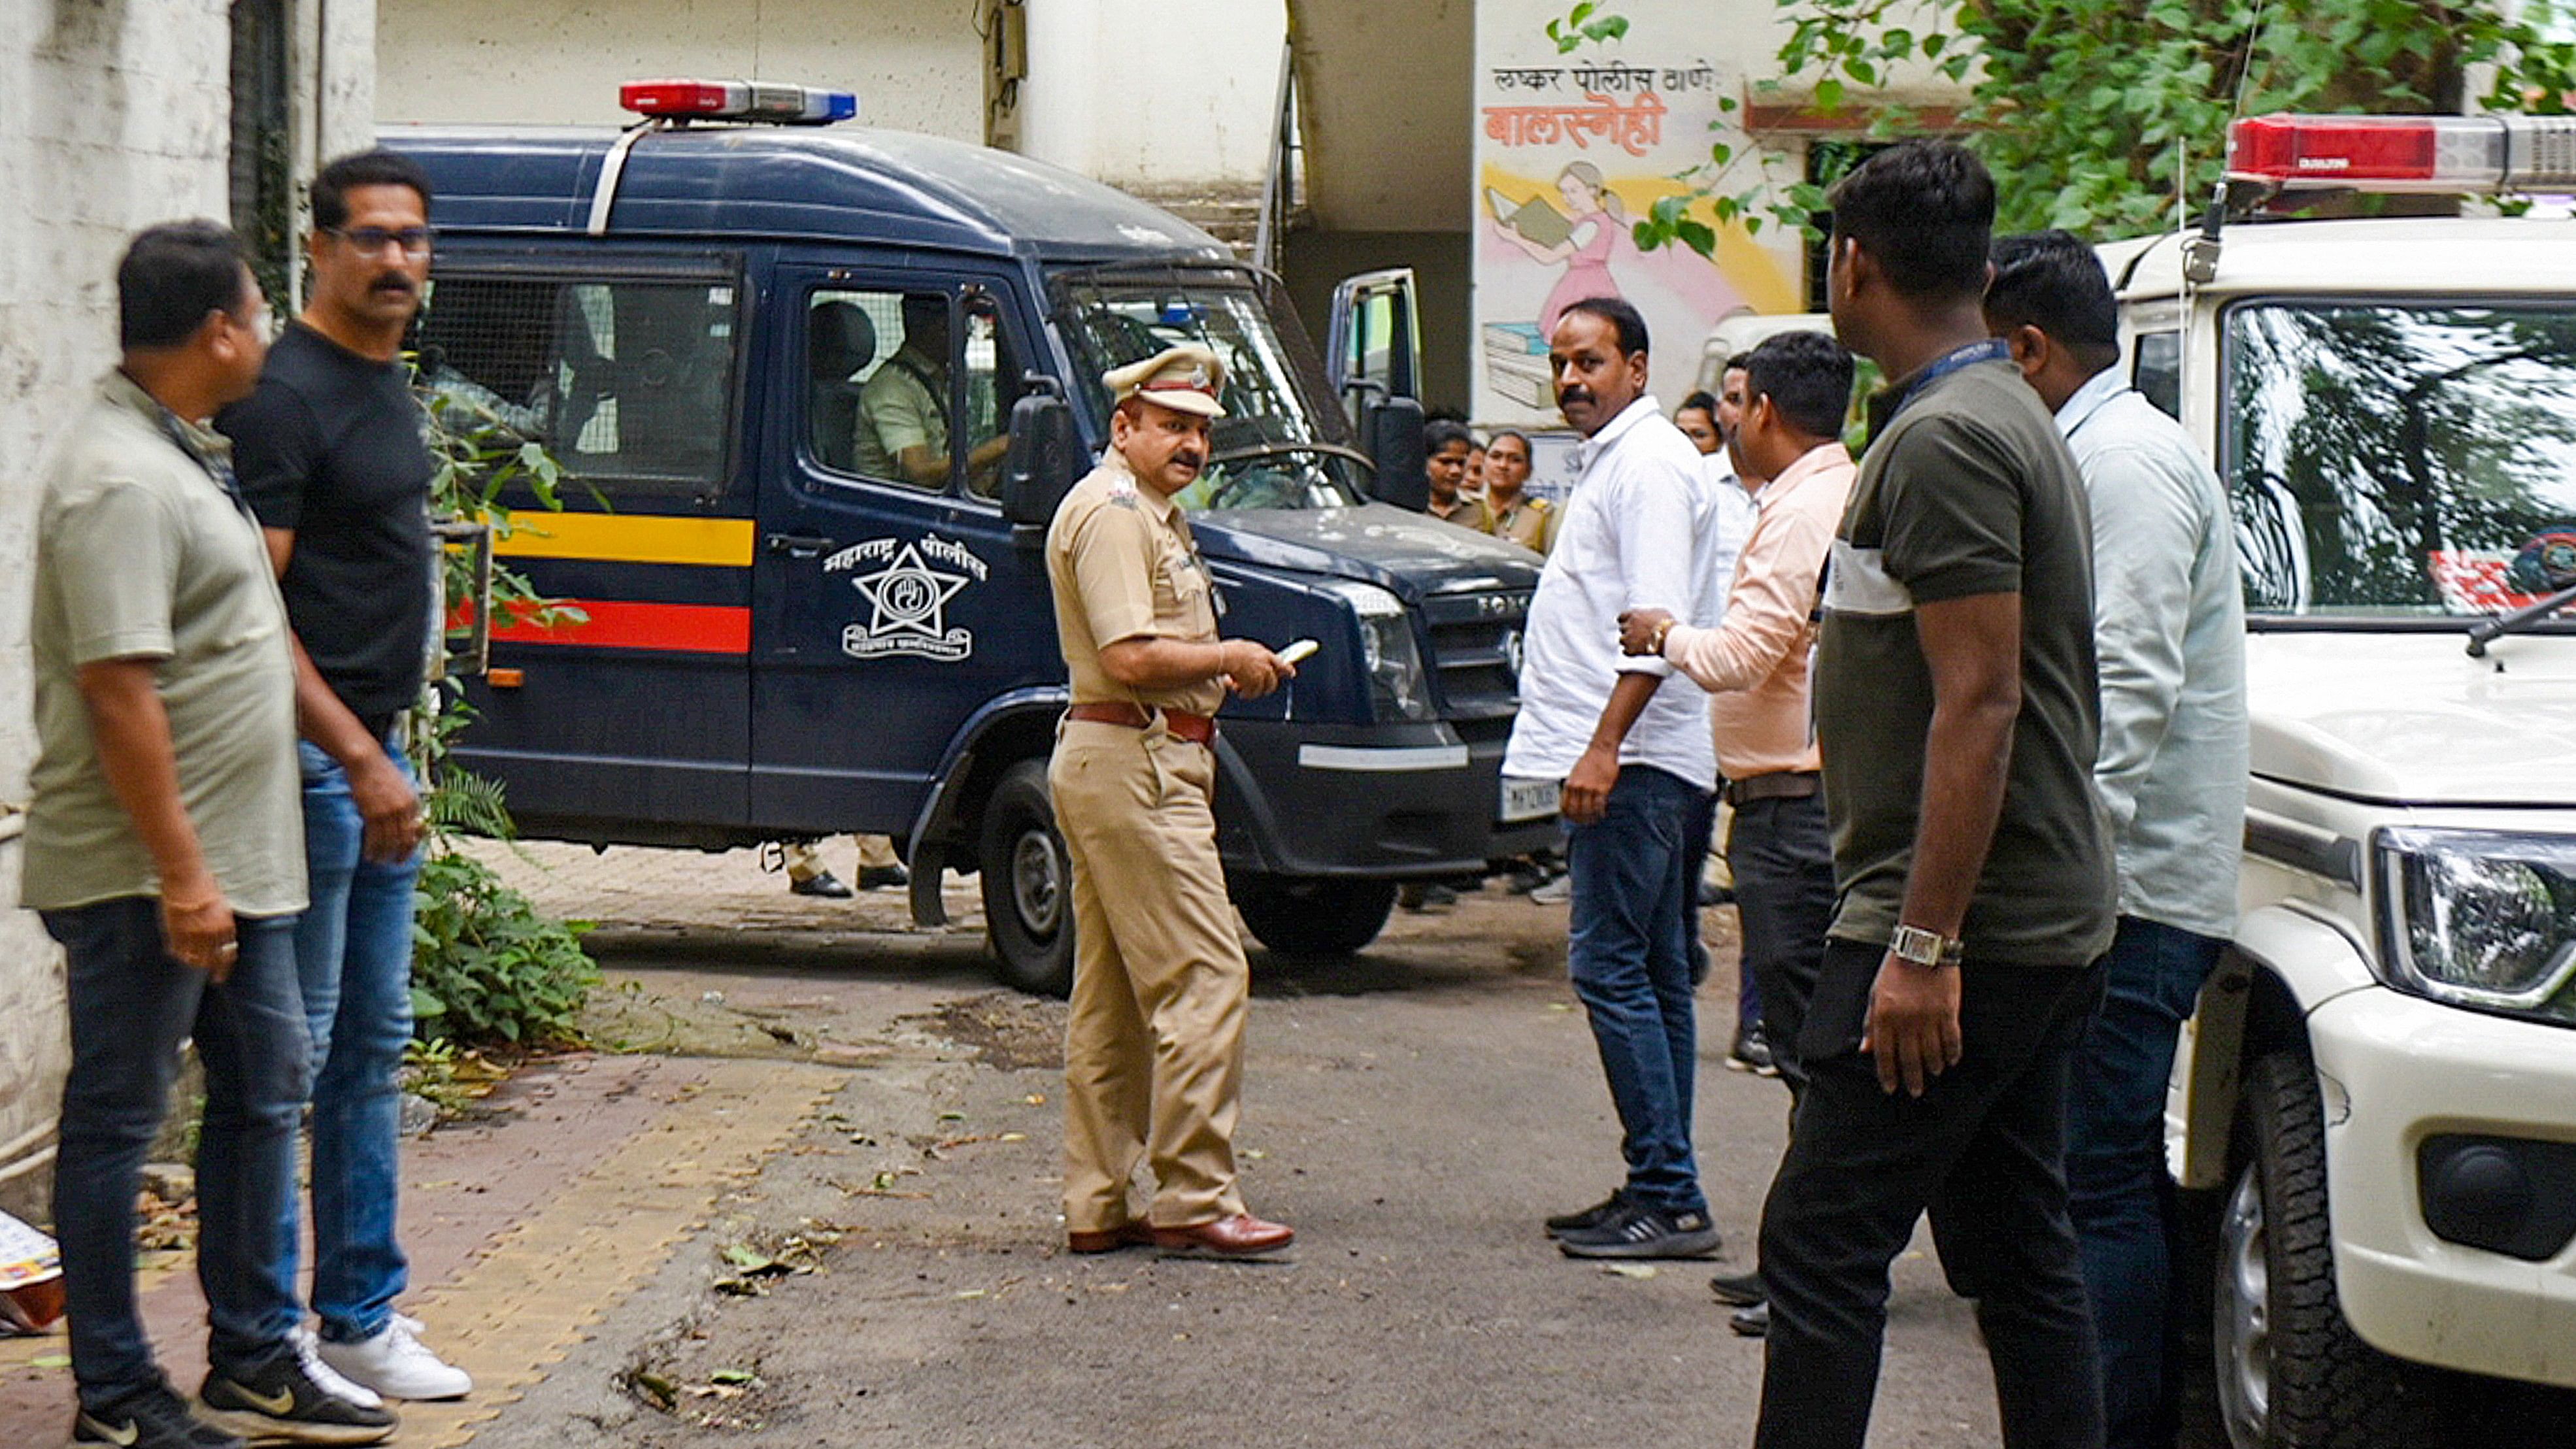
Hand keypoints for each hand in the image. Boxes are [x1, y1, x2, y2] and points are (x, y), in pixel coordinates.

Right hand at [160, 878, 239, 982]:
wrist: (185, 878)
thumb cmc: (207, 886)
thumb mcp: (223, 906)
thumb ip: (222, 925)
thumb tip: (223, 940)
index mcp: (225, 927)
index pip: (227, 954)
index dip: (224, 967)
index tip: (220, 975)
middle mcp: (209, 934)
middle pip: (210, 960)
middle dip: (212, 969)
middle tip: (214, 977)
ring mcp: (191, 933)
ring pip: (192, 958)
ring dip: (195, 963)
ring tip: (196, 964)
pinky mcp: (174, 930)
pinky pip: (176, 950)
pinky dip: (179, 954)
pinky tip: (181, 955)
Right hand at [349, 751, 424, 863]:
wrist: (366, 761)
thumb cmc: (382, 772)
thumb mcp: (403, 787)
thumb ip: (406, 804)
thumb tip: (408, 821)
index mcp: (414, 802)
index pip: (417, 831)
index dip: (412, 845)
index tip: (406, 853)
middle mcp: (405, 809)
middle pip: (405, 839)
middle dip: (401, 854)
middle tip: (395, 862)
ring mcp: (389, 812)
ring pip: (390, 842)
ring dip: (384, 854)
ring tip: (379, 861)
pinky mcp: (373, 813)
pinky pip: (375, 837)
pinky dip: (372, 849)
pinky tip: (369, 854)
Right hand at [1220, 640, 1292, 699]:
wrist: (1224, 657)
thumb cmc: (1230, 650)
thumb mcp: (1247, 647)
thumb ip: (1255, 654)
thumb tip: (1256, 659)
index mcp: (1265, 655)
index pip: (1281, 663)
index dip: (1288, 669)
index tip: (1292, 673)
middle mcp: (1265, 666)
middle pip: (1273, 681)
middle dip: (1267, 686)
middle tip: (1259, 689)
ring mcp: (1260, 676)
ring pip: (1261, 690)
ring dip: (1252, 691)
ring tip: (1241, 689)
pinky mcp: (1253, 685)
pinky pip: (1251, 694)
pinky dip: (1244, 694)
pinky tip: (1236, 690)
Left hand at [1560, 743, 1619, 824]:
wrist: (1601, 750)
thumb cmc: (1589, 761)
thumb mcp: (1575, 773)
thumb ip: (1573, 787)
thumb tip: (1572, 800)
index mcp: (1570, 784)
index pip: (1565, 806)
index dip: (1568, 816)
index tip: (1572, 819)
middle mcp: (1578, 787)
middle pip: (1576, 811)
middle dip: (1579, 819)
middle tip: (1584, 822)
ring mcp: (1590, 788)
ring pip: (1588, 810)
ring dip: (1590, 818)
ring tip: (1593, 820)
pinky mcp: (1602, 788)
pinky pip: (1600, 805)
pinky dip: (1600, 812)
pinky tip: (1601, 814)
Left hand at [1617, 608, 1674, 657]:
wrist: (1669, 637)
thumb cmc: (1667, 624)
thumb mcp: (1659, 612)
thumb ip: (1649, 614)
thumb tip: (1649, 616)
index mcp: (1634, 614)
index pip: (1621, 617)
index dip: (1624, 621)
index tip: (1627, 623)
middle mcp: (1628, 625)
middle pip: (1622, 629)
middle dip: (1628, 632)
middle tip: (1637, 635)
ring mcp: (1628, 638)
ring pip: (1622, 640)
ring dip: (1628, 642)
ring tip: (1637, 644)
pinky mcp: (1630, 649)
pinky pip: (1625, 651)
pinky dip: (1630, 652)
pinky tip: (1636, 652)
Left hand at [1860, 951, 1963, 1096]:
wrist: (1922, 945)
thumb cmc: (1895, 970)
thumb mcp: (1875, 994)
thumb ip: (1870, 1023)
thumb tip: (1866, 1050)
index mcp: (1884, 1016)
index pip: (1885, 1054)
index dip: (1888, 1074)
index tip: (1891, 1088)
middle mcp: (1906, 1021)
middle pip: (1910, 1059)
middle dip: (1912, 1079)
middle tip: (1915, 1092)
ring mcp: (1929, 1017)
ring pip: (1932, 1053)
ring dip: (1933, 1067)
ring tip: (1933, 1074)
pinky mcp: (1949, 1012)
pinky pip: (1952, 1040)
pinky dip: (1952, 1053)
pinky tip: (1951, 1061)